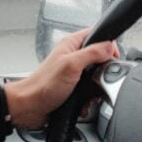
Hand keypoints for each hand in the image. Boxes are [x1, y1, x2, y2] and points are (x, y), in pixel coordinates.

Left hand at [4, 28, 118, 129]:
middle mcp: (72, 56)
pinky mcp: (72, 86)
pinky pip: (88, 90)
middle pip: (99, 57)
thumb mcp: (71, 66)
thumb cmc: (43, 85)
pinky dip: (88, 98)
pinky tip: (82, 103)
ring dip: (95, 88)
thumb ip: (92, 53)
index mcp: (71, 44)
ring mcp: (72, 71)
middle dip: (103, 71)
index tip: (112, 58)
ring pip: (95, 76)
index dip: (108, 44)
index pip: (97, 34)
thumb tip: (109, 46)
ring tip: (89, 95)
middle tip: (99, 79)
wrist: (29, 107)